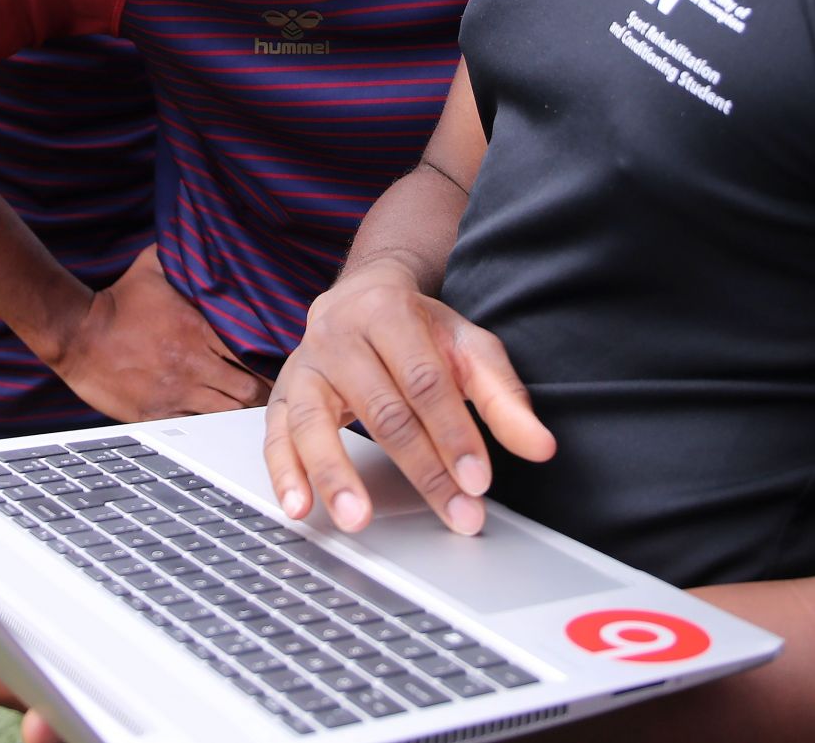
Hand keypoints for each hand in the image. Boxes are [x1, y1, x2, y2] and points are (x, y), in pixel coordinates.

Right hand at [50, 246, 269, 421]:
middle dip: (260, 393)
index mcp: (198, 329)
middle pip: (247, 391)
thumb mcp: (154, 265)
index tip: (275, 360)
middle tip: (266, 390)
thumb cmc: (117, 301)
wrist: (76, 334)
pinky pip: (195, 428)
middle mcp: (192, 364)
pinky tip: (212, 416)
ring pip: (225, 414)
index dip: (270, 360)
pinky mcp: (156, 414)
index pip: (252, 352)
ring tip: (242, 406)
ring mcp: (174, 393)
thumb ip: (185, 255)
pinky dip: (208, 424)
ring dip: (236, 411)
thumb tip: (208, 236)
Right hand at [262, 258, 553, 535]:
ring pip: (314, 421)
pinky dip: (284, 473)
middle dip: (421, 468)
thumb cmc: (418, 328)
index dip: (452, 432)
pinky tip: (300, 507)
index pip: (424, 381)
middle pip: (380, 408)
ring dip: (335, 474)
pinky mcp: (281, 392)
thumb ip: (502, 395)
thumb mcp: (467, 346)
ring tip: (357, 520)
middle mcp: (338, 334)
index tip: (478, 482)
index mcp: (388, 311)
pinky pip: (274, 434)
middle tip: (454, 514)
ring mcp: (304, 364)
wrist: (362, 294)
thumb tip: (540, 446)